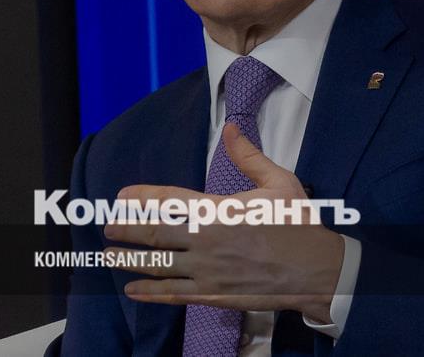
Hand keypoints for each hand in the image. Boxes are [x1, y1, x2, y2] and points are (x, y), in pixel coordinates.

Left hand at [103, 123, 344, 322]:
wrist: (316, 271)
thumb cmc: (299, 225)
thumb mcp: (279, 182)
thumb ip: (249, 156)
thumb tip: (231, 127)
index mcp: (220, 211)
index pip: (170, 200)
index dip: (142, 197)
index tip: (122, 197)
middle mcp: (207, 241)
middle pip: (155, 234)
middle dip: (126, 230)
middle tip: (107, 228)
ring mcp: (208, 271)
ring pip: (159, 266)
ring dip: (130, 261)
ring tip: (108, 257)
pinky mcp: (213, 295)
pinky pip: (174, 294)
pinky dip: (150, 292)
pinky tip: (133, 291)